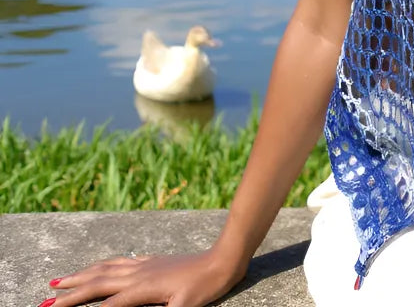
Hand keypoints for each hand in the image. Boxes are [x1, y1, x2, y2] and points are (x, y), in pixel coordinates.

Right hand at [42, 249, 246, 306]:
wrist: (223, 258)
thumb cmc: (204, 287)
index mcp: (142, 289)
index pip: (103, 305)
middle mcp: (138, 274)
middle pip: (96, 284)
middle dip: (69, 295)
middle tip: (43, 302)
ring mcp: (145, 265)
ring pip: (105, 269)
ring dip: (81, 276)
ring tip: (59, 281)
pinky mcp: (154, 260)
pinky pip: (121, 262)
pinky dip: (104, 265)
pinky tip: (101, 267)